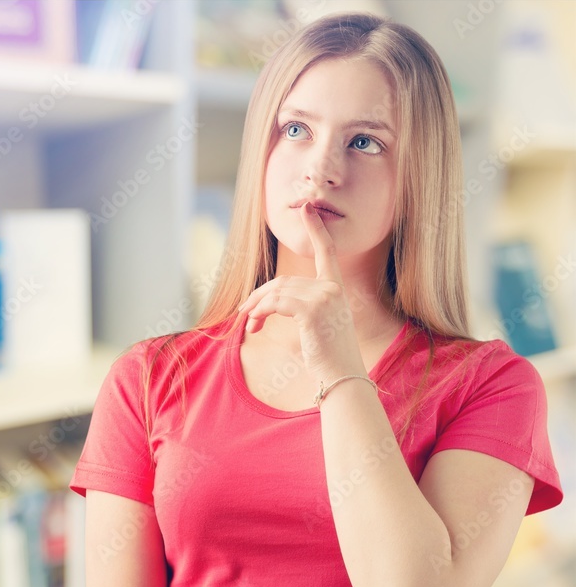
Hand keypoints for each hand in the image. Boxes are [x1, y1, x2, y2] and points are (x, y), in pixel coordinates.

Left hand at [236, 202, 365, 382]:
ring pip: (277, 291)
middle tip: (245, 314)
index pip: (326, 252)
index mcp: (336, 288)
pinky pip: (276, 303)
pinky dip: (260, 312)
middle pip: (284, 281)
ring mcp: (325, 296)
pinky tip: (255, 324)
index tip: (307, 208)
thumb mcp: (316, 326)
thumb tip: (264, 303)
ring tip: (249, 323)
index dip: (316, 229)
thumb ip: (300, 306)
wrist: (341, 378)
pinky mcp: (313, 309)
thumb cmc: (328, 357)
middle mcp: (333, 287)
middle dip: (261, 296)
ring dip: (256, 307)